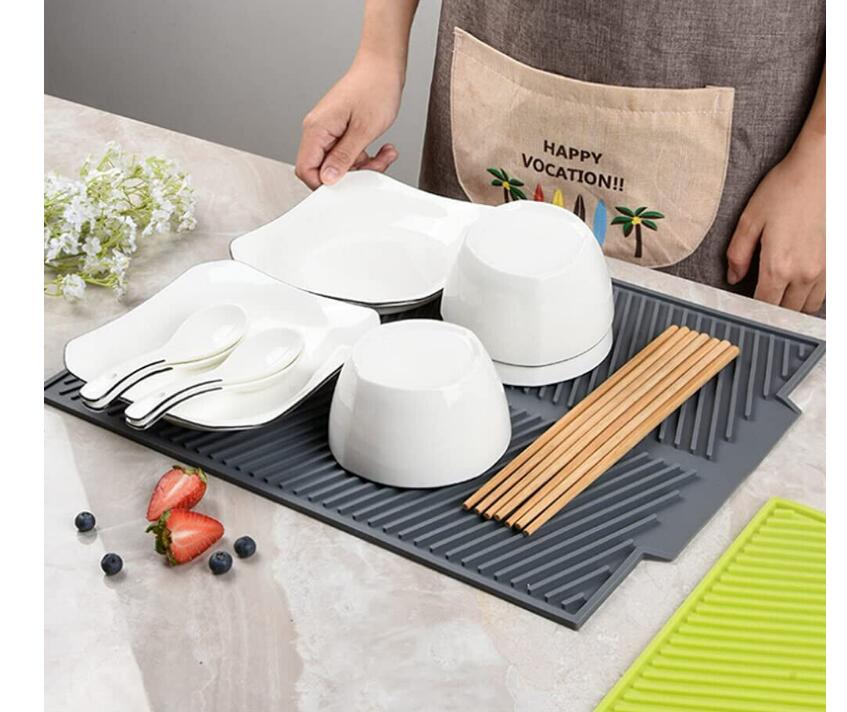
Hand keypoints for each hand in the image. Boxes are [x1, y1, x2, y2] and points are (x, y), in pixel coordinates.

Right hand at [295, 54, 401, 188]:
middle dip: (351, 175)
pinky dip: (366, 157)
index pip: (306, 170)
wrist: (383, 66)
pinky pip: (348, 154)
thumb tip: (328, 179)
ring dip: (364, 166)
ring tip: (384, 156)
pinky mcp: (340, 131)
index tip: (347, 186)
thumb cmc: (374, 87)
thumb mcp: (363, 130)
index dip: (325, 184)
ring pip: (339, 164)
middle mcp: (318, 130)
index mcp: (316, 129)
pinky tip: (382, 150)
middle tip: (374, 168)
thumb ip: (344, 157)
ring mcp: (329, 131)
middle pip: (324, 169)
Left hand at [726, 137, 824, 312]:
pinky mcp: (836, 263)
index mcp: (778, 266)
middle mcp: (804, 273)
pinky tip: (797, 284)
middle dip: (770, 310)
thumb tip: (733, 277)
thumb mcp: (750, 219)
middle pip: (785, 311)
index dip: (750, 312)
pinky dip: (809, 296)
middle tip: (757, 300)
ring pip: (807, 307)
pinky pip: (823, 294)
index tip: (741, 309)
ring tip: (777, 294)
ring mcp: (824, 270)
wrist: (822, 169)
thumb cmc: (785, 189)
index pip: (762, 306)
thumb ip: (737, 254)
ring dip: (791, 306)